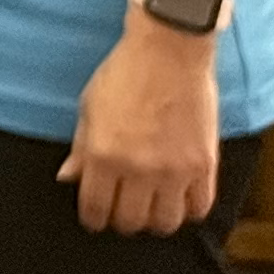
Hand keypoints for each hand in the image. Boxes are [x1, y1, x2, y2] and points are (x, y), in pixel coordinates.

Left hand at [61, 16, 222, 234]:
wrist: (169, 51)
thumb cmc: (125, 73)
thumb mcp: (89, 108)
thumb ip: (80, 148)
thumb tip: (68, 177)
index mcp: (103, 155)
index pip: (96, 208)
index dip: (93, 219)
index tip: (95, 219)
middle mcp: (138, 168)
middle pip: (131, 221)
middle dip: (123, 221)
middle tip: (123, 212)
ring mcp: (175, 169)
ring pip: (166, 222)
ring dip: (156, 220)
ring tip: (152, 208)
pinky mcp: (205, 164)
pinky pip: (200, 206)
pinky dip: (189, 209)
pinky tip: (180, 199)